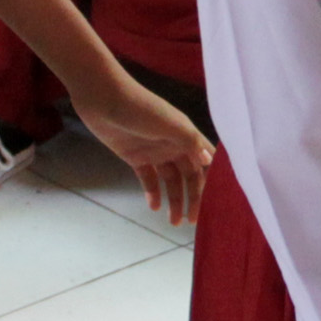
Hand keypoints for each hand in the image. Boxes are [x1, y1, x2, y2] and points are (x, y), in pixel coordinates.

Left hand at [73, 70, 209, 224]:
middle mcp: (174, 145)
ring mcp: (154, 152)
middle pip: (189, 176)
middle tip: (193, 221)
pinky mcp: (135, 157)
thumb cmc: (139, 107)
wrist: (102, 98)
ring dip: (174, 200)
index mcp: (186, 135)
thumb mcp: (169, 124)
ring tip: (173, 222)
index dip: (212, 181)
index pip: (205, 162)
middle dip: (193, 198)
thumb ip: (190, 142)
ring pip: (170, 181)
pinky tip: (154, 207)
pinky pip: (149, 179)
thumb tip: (209, 162)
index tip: (218, 203)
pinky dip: (153, 193)